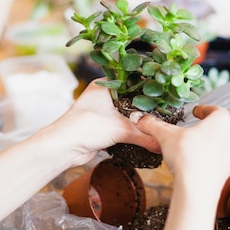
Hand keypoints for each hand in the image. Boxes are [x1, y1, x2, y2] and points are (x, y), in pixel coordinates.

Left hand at [32, 80, 159, 167]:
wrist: (63, 148)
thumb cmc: (83, 128)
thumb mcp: (119, 129)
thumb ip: (143, 136)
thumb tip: (162, 143)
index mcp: (106, 85)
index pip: (132, 81)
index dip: (148, 87)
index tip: (165, 92)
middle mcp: (104, 95)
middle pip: (132, 98)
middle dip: (146, 106)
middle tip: (166, 109)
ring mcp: (103, 111)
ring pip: (127, 113)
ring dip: (139, 120)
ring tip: (159, 122)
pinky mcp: (103, 126)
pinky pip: (123, 126)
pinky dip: (132, 130)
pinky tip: (146, 133)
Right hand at [132, 105, 229, 200]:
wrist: (198, 189)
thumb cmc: (188, 158)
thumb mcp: (167, 136)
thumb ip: (154, 125)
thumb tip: (142, 119)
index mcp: (221, 122)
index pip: (215, 110)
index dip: (204, 110)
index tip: (196, 111)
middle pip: (219, 127)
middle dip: (205, 127)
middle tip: (192, 128)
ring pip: (220, 145)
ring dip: (207, 143)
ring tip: (191, 146)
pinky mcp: (226, 173)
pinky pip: (217, 161)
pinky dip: (208, 159)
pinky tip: (194, 163)